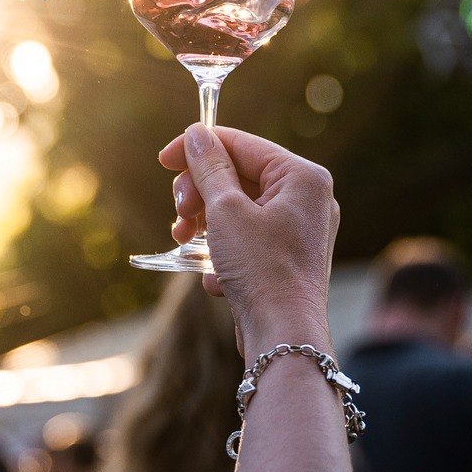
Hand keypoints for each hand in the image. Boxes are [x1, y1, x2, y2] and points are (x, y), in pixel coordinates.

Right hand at [157, 125, 337, 344]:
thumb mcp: (226, 211)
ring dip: (204, 222)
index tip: (164, 161)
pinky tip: (216, 275)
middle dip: (200, 193)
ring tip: (184, 239)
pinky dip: (223, 251)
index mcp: (302, 177)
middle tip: (180, 214)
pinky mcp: (284, 258)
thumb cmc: (262, 270)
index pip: (241, 144)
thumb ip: (209, 167)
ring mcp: (298, 230)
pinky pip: (245, 238)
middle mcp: (307, 199)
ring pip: (237, 209)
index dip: (198, 148)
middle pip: (238, 176)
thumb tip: (197, 134)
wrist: (284, 337)